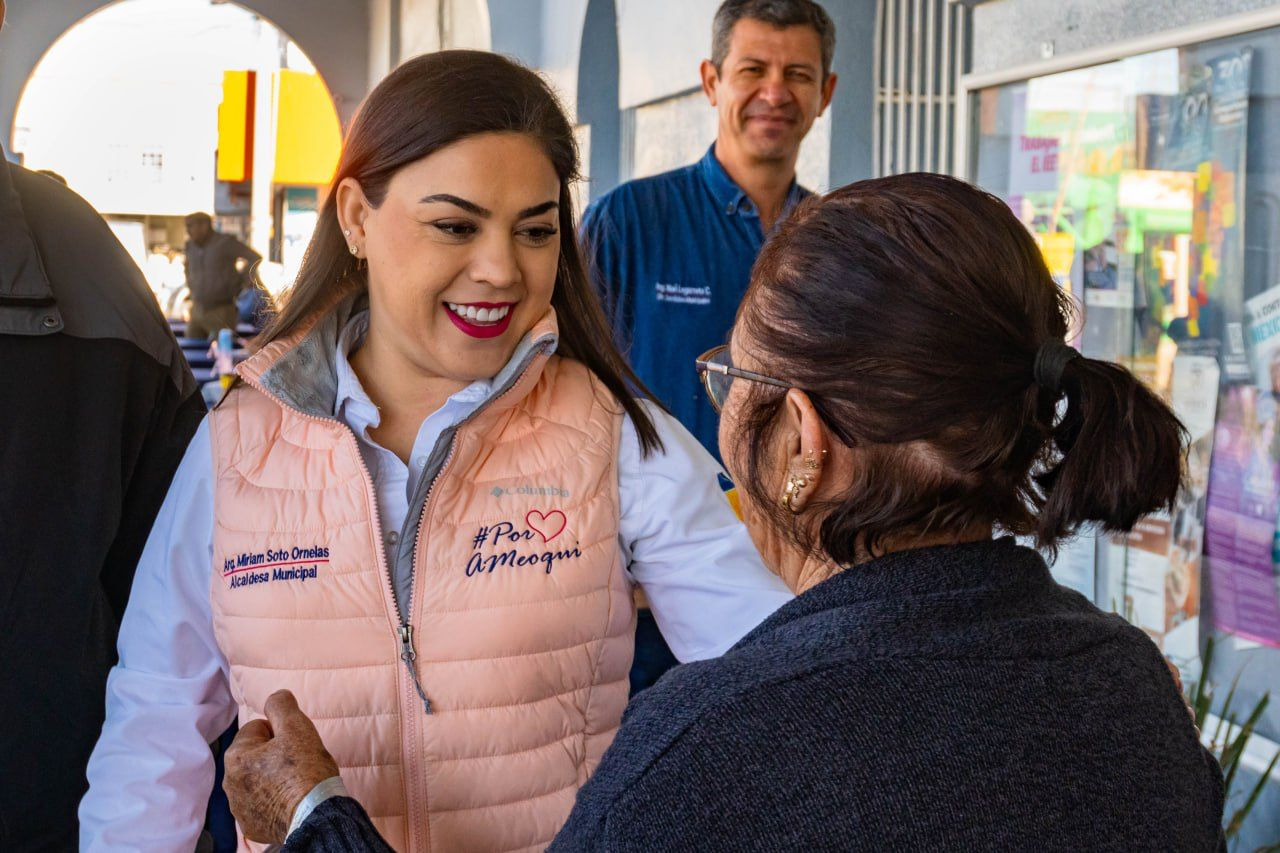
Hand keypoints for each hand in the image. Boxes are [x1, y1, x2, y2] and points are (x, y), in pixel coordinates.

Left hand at [224, 690, 339, 843]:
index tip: (295, 744)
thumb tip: (276, 695)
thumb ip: (281, 704)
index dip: (280, 731)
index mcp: (236, 756)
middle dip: (274, 755)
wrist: (316, 815)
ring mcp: (239, 807)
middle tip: (298, 762)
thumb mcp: (296, 726)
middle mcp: (230, 783)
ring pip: (258, 779)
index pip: (257, 728)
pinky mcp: (251, 825)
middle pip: (256, 754)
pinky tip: (290, 800)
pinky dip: (273, 800)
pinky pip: (261, 803)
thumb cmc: (306, 770)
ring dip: (273, 777)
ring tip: (296, 782)